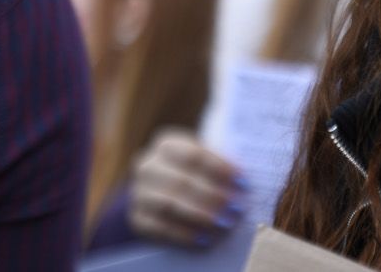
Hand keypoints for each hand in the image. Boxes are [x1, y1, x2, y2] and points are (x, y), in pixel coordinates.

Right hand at [127, 128, 246, 247]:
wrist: (158, 192)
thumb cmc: (191, 172)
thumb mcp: (202, 160)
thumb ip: (218, 166)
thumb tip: (243, 182)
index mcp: (166, 143)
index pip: (194, 154)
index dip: (220, 168)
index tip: (243, 182)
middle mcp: (147, 164)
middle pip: (182, 180)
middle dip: (213, 196)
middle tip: (236, 208)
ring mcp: (139, 191)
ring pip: (169, 204)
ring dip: (200, 215)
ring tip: (223, 224)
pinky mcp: (137, 218)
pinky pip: (160, 227)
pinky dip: (184, 234)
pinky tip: (204, 238)